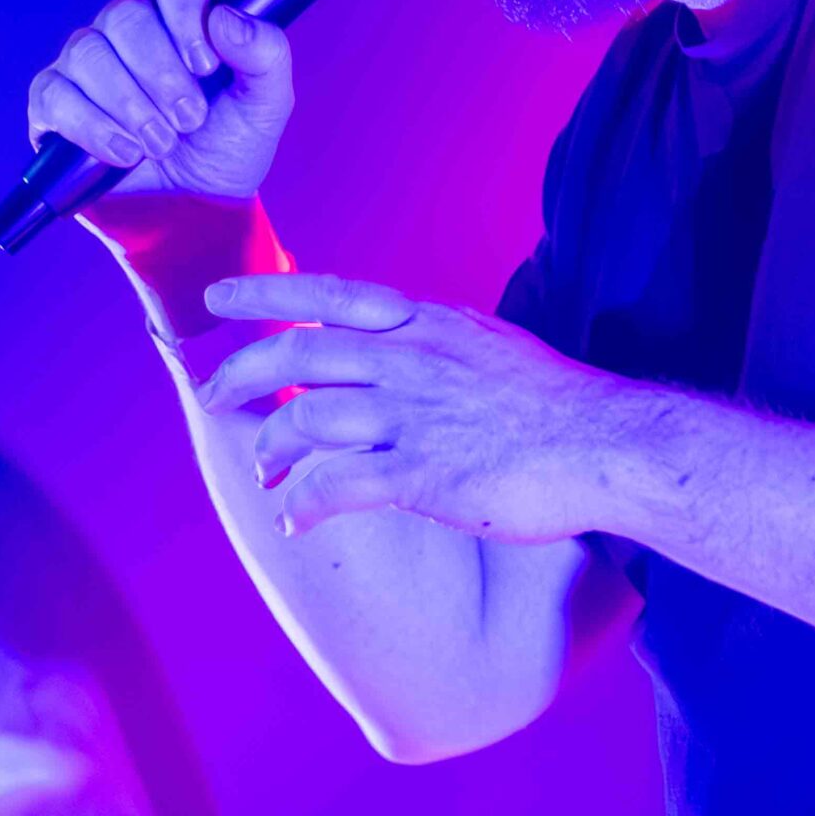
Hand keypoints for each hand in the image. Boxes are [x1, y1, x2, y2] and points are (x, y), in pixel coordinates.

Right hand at [24, 0, 293, 202]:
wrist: (194, 214)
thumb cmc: (228, 150)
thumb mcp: (266, 103)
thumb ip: (265, 53)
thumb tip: (224, 17)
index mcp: (180, 16)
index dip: (185, 10)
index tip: (205, 63)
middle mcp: (128, 30)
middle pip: (125, 13)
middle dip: (161, 73)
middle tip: (189, 120)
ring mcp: (85, 64)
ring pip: (88, 52)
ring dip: (131, 104)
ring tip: (161, 144)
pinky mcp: (53, 105)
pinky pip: (55, 95)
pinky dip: (93, 126)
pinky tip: (125, 153)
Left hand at [197, 275, 644, 543]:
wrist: (603, 443)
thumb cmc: (554, 400)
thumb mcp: (489, 344)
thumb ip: (436, 342)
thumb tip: (403, 340)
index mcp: (426, 324)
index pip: (328, 296)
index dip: (266, 295)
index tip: (219, 299)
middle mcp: (410, 359)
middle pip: (299, 355)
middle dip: (242, 375)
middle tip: (212, 396)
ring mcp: (413, 416)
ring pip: (305, 419)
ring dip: (271, 447)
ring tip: (266, 469)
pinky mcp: (421, 473)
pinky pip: (336, 485)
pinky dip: (304, 503)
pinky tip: (297, 519)